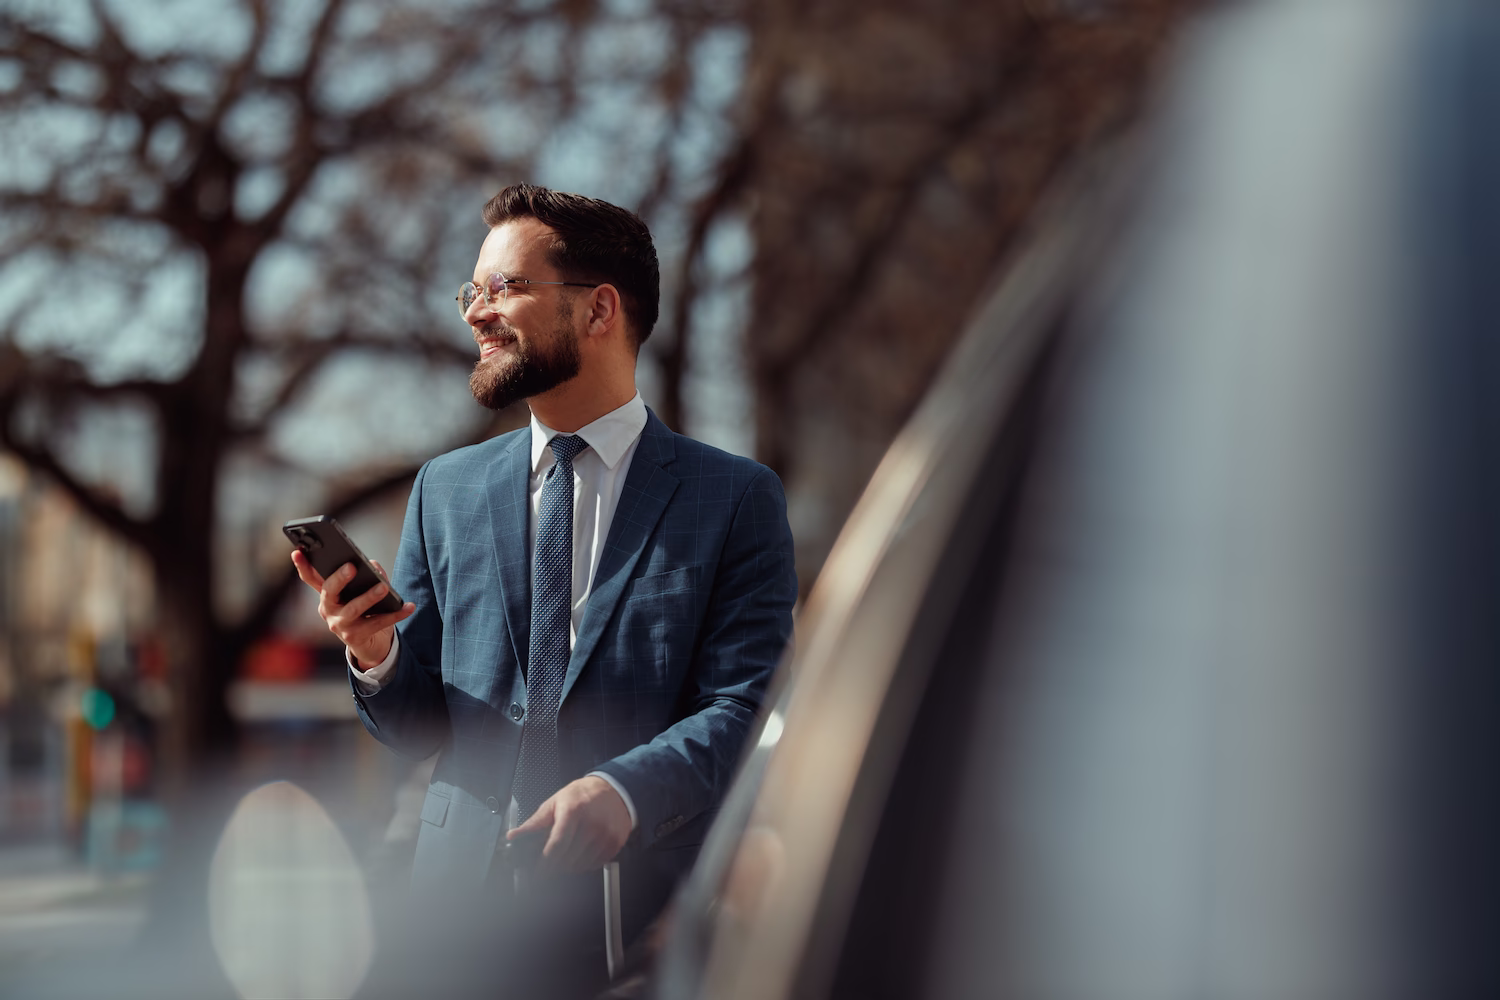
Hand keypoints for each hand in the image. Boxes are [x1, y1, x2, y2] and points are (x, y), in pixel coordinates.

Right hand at [291, 551, 414, 667]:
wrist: (370, 643)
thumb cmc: (365, 610)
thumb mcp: (363, 591)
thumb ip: (368, 575)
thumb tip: (373, 566)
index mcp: (327, 595)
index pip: (312, 578)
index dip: (303, 565)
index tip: (297, 551)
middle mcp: (328, 609)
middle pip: (329, 591)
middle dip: (339, 578)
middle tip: (352, 567)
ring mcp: (339, 625)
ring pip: (353, 609)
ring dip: (369, 597)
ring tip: (383, 587)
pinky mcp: (355, 637)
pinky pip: (378, 623)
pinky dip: (396, 614)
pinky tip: (409, 606)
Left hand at [508, 775, 631, 872]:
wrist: (613, 790)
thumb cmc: (582, 795)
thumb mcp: (555, 802)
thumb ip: (534, 822)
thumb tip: (513, 836)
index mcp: (573, 811)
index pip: (557, 845)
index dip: (544, 863)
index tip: (537, 873)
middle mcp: (592, 824)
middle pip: (568, 858)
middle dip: (554, 866)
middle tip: (549, 863)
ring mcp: (605, 835)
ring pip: (580, 865)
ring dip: (569, 866)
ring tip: (566, 854)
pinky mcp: (614, 844)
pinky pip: (594, 865)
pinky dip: (584, 864)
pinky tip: (581, 852)